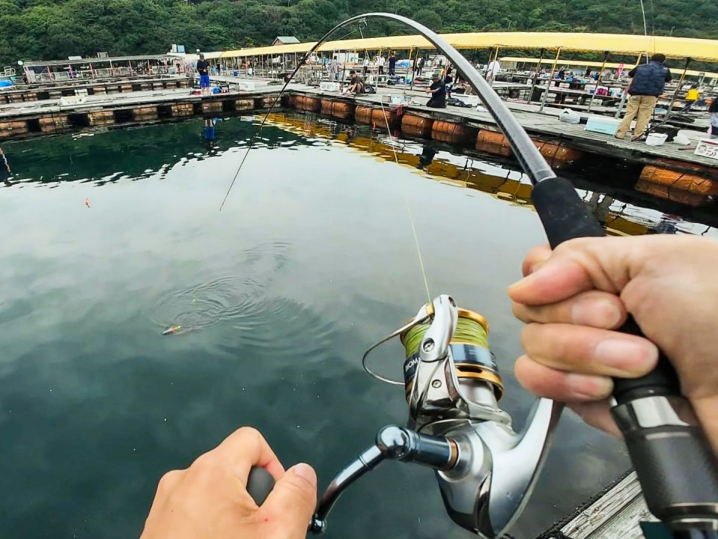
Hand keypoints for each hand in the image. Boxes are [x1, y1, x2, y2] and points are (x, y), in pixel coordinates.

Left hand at [140, 427, 316, 538]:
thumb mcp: (276, 534)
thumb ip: (296, 495)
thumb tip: (302, 472)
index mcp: (211, 470)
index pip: (252, 440)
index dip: (275, 466)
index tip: (278, 505)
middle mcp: (183, 479)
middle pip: (234, 468)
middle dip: (254, 497)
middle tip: (262, 536)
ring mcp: (165, 506)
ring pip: (214, 495)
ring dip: (232, 517)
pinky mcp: (155, 529)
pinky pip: (193, 514)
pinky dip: (209, 529)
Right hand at [508, 236, 717, 453]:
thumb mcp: (656, 261)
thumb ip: (580, 258)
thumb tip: (523, 284)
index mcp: (611, 277)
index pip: (540, 269)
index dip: (546, 278)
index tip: (577, 283)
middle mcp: (593, 316)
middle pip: (532, 311)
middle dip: (575, 318)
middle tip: (623, 319)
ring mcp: (588, 360)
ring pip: (535, 350)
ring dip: (584, 354)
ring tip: (639, 362)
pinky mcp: (589, 402)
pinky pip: (543, 390)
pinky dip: (570, 387)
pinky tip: (609, 390)